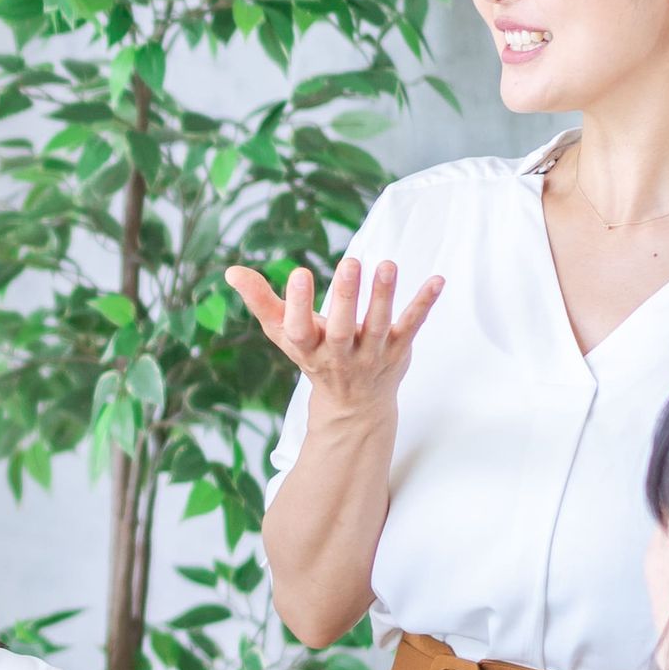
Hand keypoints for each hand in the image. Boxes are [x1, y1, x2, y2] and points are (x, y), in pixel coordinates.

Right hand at [223, 257, 443, 422]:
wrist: (354, 406)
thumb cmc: (314, 357)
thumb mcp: (284, 334)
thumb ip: (261, 301)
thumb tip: (231, 270)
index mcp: (309, 350)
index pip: (299, 330)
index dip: (299, 305)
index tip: (299, 273)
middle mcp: (340, 356)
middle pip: (342, 330)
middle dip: (346, 298)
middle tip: (349, 263)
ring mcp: (372, 354)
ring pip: (379, 327)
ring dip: (384, 297)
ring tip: (387, 265)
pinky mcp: (399, 350)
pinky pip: (412, 326)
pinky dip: (424, 305)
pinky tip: (437, 280)